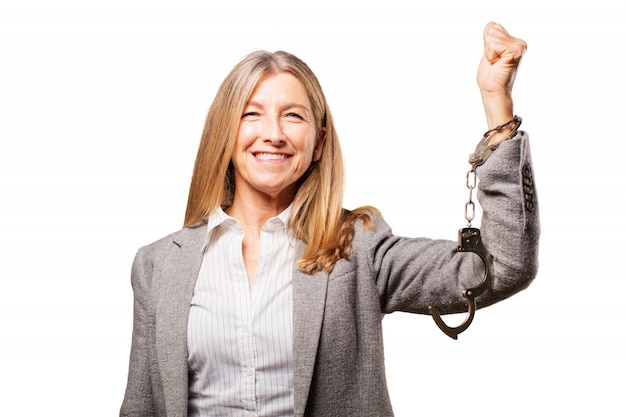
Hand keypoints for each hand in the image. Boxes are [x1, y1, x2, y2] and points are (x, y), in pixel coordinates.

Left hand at [477, 22, 526, 139]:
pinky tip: (497, 64)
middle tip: (494, 62)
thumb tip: (491, 25)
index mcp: (514, 42)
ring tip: (496, 64)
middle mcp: (520, 43)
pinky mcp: (515, 51)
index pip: (492, 27)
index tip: (493, 58)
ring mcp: (519, 46)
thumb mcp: (488, 51)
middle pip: (491, 30)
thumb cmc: (490, 76)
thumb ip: (491, 37)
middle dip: (487, 48)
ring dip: (488, 52)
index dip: (486, 44)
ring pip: (491, 37)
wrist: (493, 92)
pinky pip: (493, 44)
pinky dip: (490, 55)